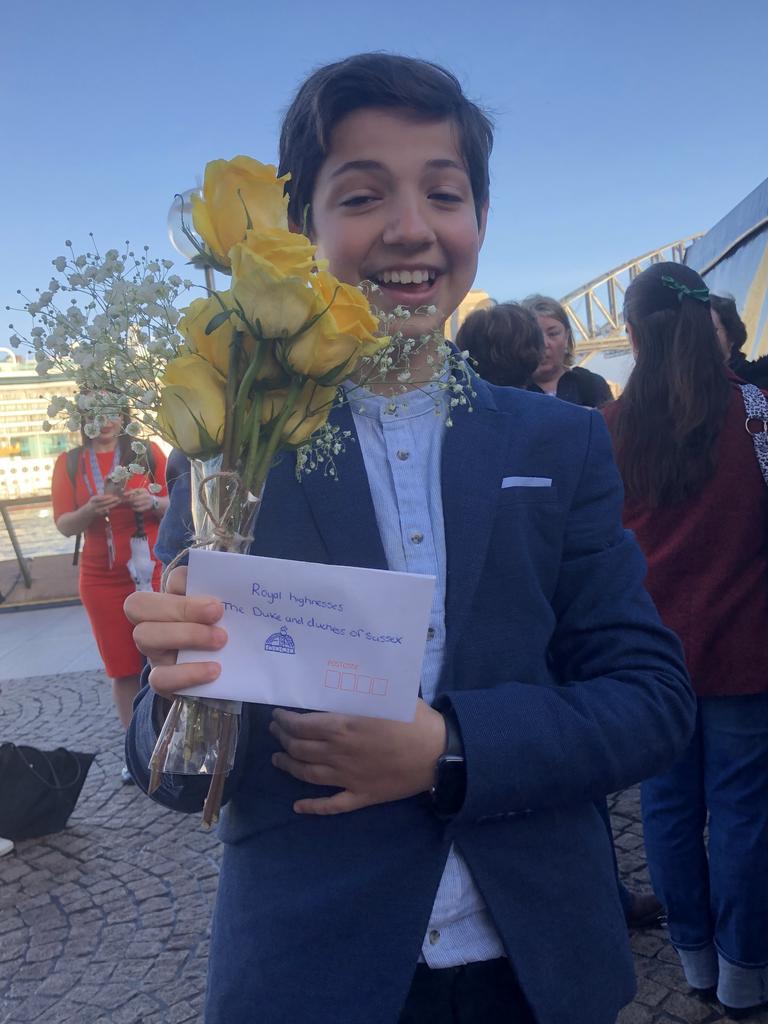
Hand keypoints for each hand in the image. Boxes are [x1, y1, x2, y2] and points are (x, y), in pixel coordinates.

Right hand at [85, 493, 120, 517]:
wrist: (88, 512)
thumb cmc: (92, 503)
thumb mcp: (93, 498)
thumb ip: (99, 496)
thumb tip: (108, 495)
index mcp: (93, 500)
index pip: (99, 498)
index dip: (105, 497)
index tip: (111, 495)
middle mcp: (95, 506)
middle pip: (104, 503)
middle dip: (111, 500)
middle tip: (117, 498)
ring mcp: (98, 510)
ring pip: (106, 507)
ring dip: (113, 504)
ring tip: (118, 501)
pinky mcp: (100, 514)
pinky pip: (107, 510)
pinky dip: (111, 507)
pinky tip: (116, 504)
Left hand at [123, 488, 153, 513]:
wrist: (153, 501)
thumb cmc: (143, 496)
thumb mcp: (139, 492)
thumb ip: (132, 492)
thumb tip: (123, 493)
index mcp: (143, 490)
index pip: (134, 491)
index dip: (128, 493)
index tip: (123, 494)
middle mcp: (146, 495)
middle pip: (134, 498)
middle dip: (129, 500)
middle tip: (125, 501)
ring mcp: (147, 501)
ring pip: (136, 504)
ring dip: (132, 504)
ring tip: (130, 504)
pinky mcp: (147, 507)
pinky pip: (138, 509)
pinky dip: (134, 508)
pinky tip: (133, 507)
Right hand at [123, 566, 226, 696]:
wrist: (233, 676)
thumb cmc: (231, 636)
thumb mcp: (232, 615)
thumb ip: (231, 600)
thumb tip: (243, 587)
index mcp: (176, 599)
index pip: (171, 580)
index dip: (185, 581)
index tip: (215, 592)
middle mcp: (156, 622)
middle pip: (139, 605)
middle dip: (181, 606)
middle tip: (216, 612)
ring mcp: (154, 652)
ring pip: (144, 636)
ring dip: (185, 635)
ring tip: (220, 640)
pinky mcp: (161, 681)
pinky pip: (160, 678)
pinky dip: (188, 673)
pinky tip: (214, 670)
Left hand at [270, 699, 445, 814]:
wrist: (439, 753)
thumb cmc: (414, 719)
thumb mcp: (385, 696)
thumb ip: (359, 693)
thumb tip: (341, 682)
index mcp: (343, 727)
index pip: (302, 725)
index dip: (285, 721)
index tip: (277, 716)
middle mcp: (339, 753)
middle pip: (300, 748)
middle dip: (283, 739)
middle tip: (276, 733)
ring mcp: (348, 778)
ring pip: (308, 774)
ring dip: (289, 767)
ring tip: (277, 760)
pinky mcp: (361, 796)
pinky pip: (331, 805)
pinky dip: (312, 807)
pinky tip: (298, 806)